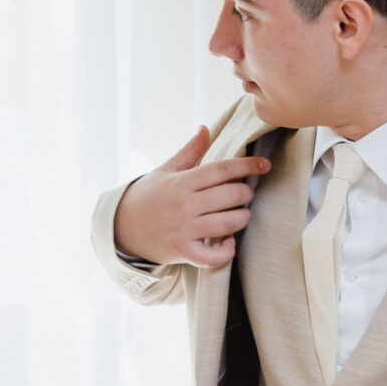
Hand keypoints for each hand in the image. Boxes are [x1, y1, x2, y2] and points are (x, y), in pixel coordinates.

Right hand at [113, 126, 270, 267]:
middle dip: (246, 193)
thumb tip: (205, 128)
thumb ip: (190, 152)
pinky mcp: (182, 251)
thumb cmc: (149, 196)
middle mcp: (184, 205)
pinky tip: (229, 243)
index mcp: (181, 182)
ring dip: (242, 219)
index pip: (221, 169)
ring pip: (227, 224)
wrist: (121, 226)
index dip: (247, 165)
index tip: (264, 164)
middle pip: (229, 196)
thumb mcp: (166, 170)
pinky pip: (211, 257)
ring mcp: (183, 230)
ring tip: (241, 214)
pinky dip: (225, 252)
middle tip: (245, 193)